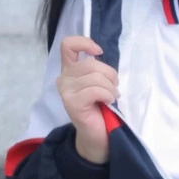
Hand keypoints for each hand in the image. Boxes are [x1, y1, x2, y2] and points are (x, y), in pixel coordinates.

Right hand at [57, 36, 119, 164]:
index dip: (85, 43)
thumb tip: (99, 55)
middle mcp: (63, 78)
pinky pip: (95, 90)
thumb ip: (95, 68)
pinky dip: (107, 95)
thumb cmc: (100, 107)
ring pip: (95, 77)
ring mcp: (65, 91)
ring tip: (112, 97)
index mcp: (69, 70)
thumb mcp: (98, 82)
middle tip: (114, 88)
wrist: (98, 135)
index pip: (68, 44)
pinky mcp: (71, 103)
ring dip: (110, 87)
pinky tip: (108, 102)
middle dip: (109, 74)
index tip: (98, 53)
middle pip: (90, 64)